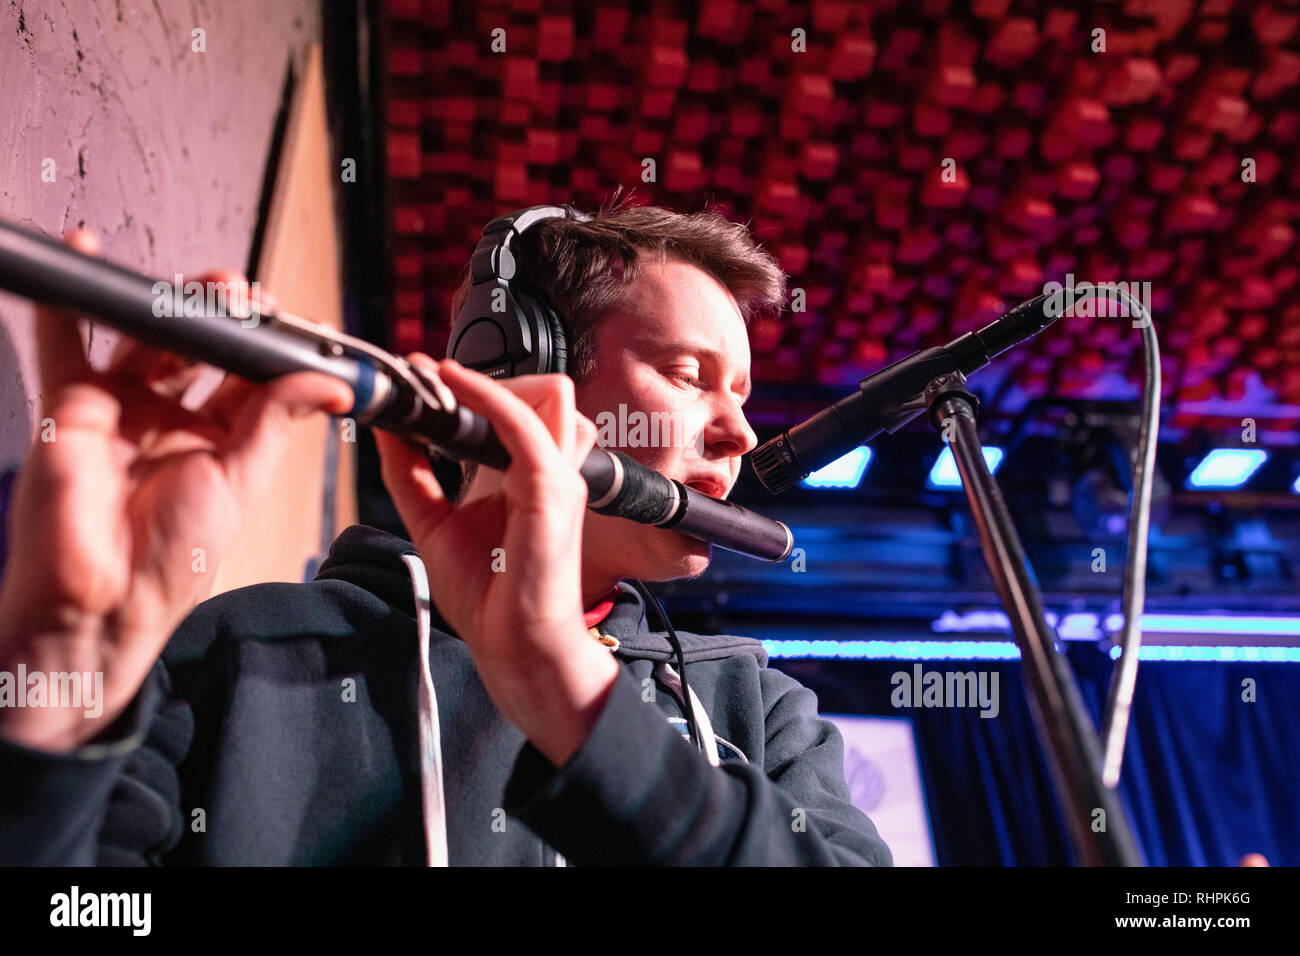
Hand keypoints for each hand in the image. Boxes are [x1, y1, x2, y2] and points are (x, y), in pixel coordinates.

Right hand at [0, 229, 353, 750]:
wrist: (100, 597)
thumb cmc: (172, 556)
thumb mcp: (240, 479)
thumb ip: (277, 420)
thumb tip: (336, 383)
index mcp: (221, 442)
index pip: (252, 378)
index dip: (274, 347)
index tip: (304, 324)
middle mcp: (172, 421)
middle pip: (202, 348)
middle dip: (227, 315)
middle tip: (248, 299)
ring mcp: (122, 409)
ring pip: (149, 337)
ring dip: (175, 302)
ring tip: (203, 287)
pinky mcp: (72, 405)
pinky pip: (66, 341)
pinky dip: (71, 299)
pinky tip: (87, 254)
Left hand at [374, 356, 616, 764]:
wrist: (515, 647)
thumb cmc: (490, 596)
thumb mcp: (436, 523)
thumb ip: (414, 474)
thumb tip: (389, 430)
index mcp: (528, 475)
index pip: (522, 405)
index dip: (476, 384)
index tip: (422, 372)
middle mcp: (550, 470)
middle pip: (545, 388)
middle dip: (492, 377)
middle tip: (433, 382)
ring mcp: (557, 477)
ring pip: (551, 391)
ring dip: (497, 383)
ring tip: (445, 388)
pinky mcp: (551, 490)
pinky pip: (526, 423)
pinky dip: (487, 396)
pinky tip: (450, 386)